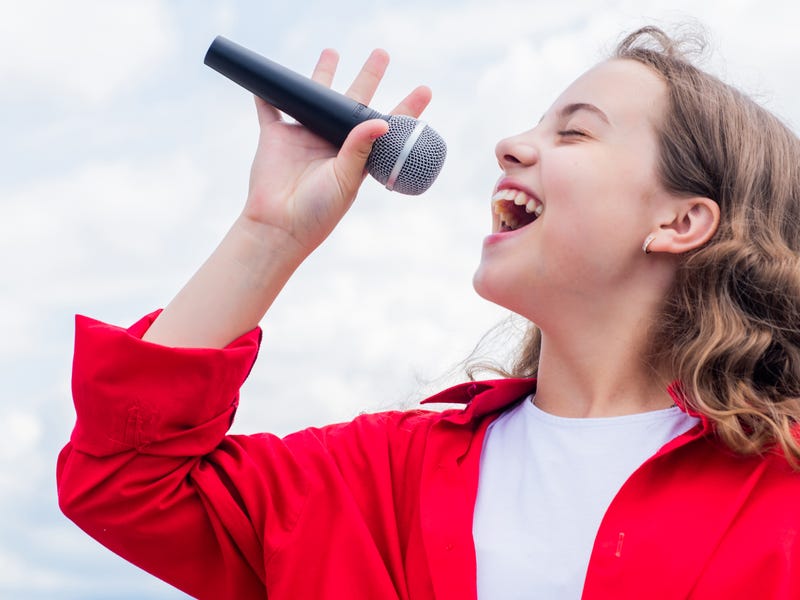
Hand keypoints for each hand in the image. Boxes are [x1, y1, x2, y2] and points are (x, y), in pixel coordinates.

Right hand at [242, 48, 431, 256]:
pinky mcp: (275, 137)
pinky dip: (266, 95)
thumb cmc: (318, 211)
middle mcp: (332, 141)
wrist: (280, 225)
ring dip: (321, 75)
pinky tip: (266, 81)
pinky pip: (270, 110)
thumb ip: (360, 150)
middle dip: (368, 76)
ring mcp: (304, 137)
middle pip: (352, 101)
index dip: (405, 108)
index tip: (425, 90)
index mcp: (356, 154)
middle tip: (381, 53)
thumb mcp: (346, 180)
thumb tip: (381, 122)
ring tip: (331, 51)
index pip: (385, 125)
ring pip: (314, 98)